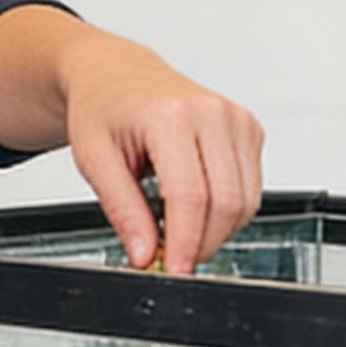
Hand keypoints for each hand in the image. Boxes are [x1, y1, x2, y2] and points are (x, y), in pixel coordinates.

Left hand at [0, 6, 266, 274]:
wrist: (117, 75)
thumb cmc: (103, 108)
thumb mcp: (94, 159)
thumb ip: (122, 209)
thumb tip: (145, 254)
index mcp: (170, 116)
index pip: (191, 196)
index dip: (186, 243)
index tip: (175, 271)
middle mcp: (212, 113)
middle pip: (226, 203)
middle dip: (201, 244)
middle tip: (170, 258)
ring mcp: (237, 119)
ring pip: (246, 202)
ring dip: (215, 230)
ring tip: (175, 228)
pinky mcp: (250, 129)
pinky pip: (251, 190)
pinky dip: (226, 211)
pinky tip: (194, 206)